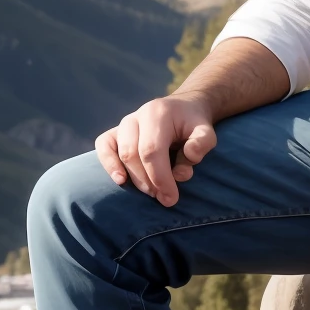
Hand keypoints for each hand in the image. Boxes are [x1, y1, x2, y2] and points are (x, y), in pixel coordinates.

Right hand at [96, 92, 217, 205]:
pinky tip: (120, 180)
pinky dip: (108, 164)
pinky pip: (104, 146)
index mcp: (158, 113)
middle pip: (133, 154)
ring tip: (152, 193)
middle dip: (148, 181)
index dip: (159, 177)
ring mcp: (124, 124)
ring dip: (135, 179)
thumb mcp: (206, 130)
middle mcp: (136, 117)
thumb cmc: (193, 125)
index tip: (171, 198)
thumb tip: (190, 157)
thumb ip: (202, 142)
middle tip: (165, 198)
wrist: (181, 110)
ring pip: (120, 153)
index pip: (151, 150)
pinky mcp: (115, 132)